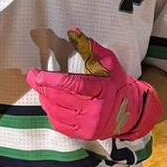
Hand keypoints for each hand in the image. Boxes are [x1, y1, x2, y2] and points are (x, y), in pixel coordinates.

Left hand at [25, 29, 162, 141]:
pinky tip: (51, 103)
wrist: (132, 112)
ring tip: (43, 89)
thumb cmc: (118, 83)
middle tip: (33, 77)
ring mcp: (89, 125)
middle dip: (42, 87)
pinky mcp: (84, 134)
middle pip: (60, 98)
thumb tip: (72, 32)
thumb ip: (90, 47)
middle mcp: (95, 110)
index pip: (71, 84)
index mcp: (101, 90)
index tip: (35, 74)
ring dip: (45, 99)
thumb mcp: (109, 62)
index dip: (50, 80)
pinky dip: (52, 112)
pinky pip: (60, 124)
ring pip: (57, 112)